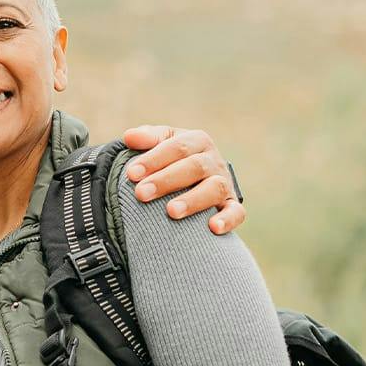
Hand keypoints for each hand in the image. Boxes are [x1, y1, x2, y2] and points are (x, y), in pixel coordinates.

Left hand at [120, 127, 245, 234]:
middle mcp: (214, 161)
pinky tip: (213, 228)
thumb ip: (148, 138)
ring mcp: (224, 184)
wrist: (195, 179)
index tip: (131, 174)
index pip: (177, 147)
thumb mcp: (161, 144)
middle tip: (141, 193)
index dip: (154, 159)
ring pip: (214, 188)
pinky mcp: (231, 206)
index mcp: (197, 141)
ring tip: (171, 212)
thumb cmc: (171, 160)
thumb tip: (129, 137)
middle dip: (166, 180)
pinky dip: (227, 219)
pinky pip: (236, 212)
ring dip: (193, 200)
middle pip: (194, 167)